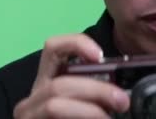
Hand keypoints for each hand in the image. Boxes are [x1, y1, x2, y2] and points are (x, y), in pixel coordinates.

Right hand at [13, 34, 129, 117]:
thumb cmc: (73, 117)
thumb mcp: (85, 106)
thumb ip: (98, 99)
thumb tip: (126, 97)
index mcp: (47, 84)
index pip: (53, 49)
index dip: (75, 44)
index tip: (100, 56)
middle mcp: (32, 100)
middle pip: (59, 84)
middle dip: (96, 90)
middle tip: (123, 102)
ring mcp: (29, 118)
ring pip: (55, 104)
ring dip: (89, 111)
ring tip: (109, 118)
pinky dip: (82, 118)